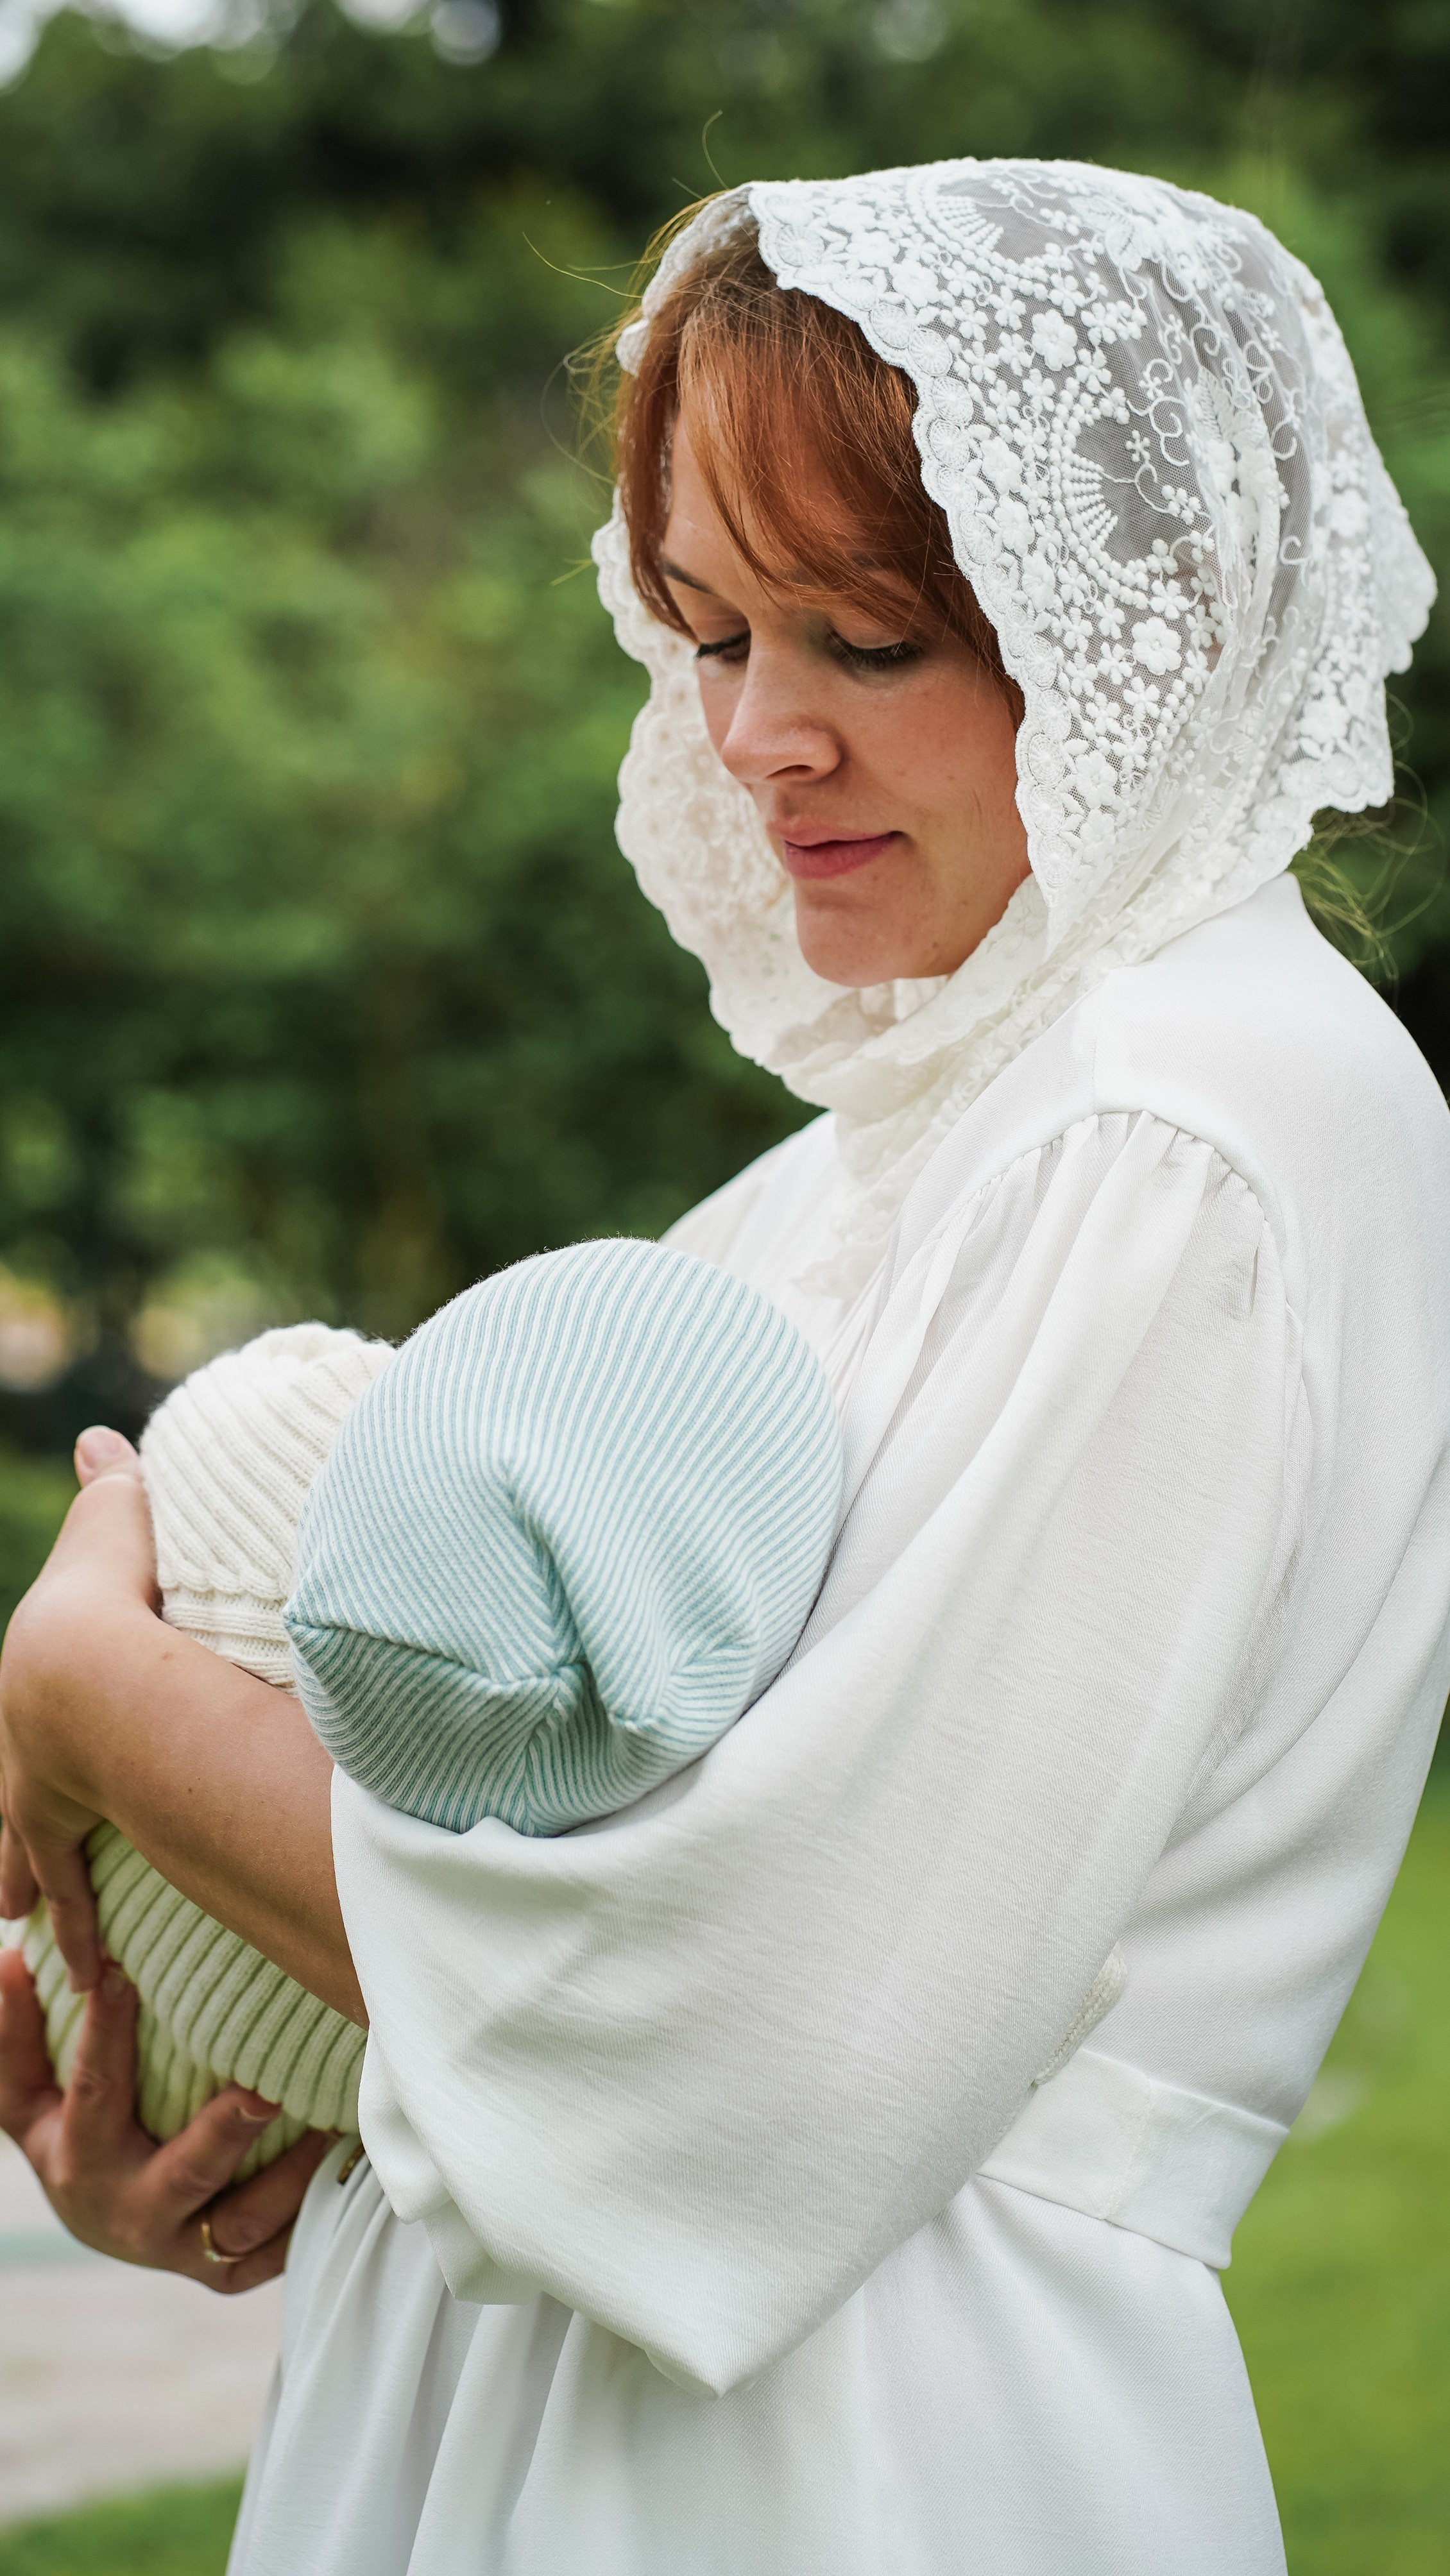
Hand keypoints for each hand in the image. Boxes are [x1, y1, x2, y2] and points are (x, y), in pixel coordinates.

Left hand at [0, 1427, 155, 1988]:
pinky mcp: (67, 1832)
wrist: (86, 1664)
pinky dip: (77, 1935)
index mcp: (37, 1683)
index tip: (22, 1780)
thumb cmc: (112, 1591)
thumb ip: (116, 1492)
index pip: (24, 1722)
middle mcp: (25, 1748)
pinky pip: (71, 1896)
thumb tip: (98, 1437)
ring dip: (38, 1893)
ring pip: (30, 1857)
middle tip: (6, 1887)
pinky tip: (85, 1978)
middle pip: (11, 1799)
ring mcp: (40, 1797)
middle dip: (10, 1837)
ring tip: (42, 1938)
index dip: (23, 1758)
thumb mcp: (117, 1530)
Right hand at [0, 1945, 332, 2289]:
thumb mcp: (27, 2097)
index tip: (124, 1970)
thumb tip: (8, 1961)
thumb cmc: (69, 2134)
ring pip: (243, 2222)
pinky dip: (309, 2213)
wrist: (100, 2221)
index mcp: (78, 2160)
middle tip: (266, 2088)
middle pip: (185, 2174)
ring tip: (330, 2123)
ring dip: (290, 2177)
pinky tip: (344, 2167)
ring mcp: (181, 2247)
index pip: (94, 2090)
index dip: (105, 2030)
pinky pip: (273, 2252)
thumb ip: (14, 2034)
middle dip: (226, 2134)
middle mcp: (130, 2212)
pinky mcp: (224, 2271)